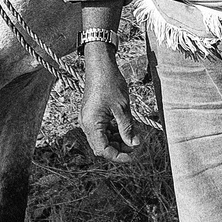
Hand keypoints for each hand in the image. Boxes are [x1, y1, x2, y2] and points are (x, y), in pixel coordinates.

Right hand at [80, 45, 139, 162]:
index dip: (118, 156)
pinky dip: (112, 131)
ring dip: (116, 140)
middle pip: (101, 146)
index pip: (103, 150)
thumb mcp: (122, 108)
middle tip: (135, 145)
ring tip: (132, 135)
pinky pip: (101, 129)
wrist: (100, 65)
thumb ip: (127, 128)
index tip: (133, 155)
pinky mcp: (91, 113)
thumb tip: (134, 144)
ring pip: (101, 138)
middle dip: (118, 148)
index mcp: (91, 124)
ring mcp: (88, 119)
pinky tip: (124, 127)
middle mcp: (86, 124)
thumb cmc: (110, 83)